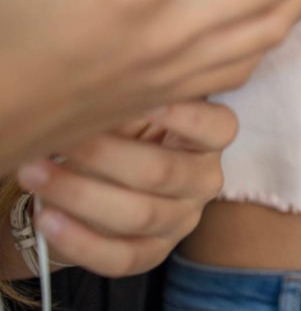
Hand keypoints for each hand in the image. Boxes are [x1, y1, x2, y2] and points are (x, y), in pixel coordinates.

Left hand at [15, 101, 236, 277]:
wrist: (104, 181)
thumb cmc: (123, 133)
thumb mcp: (134, 110)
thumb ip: (133, 101)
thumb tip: (109, 88)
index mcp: (208, 141)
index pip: (218, 128)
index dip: (185, 116)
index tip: (146, 101)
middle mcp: (203, 181)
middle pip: (164, 172)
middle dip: (106, 155)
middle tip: (61, 139)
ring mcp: (182, 220)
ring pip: (139, 215)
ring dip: (80, 194)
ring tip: (37, 174)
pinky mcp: (154, 252)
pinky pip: (121, 257)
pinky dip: (80, 240)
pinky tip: (48, 217)